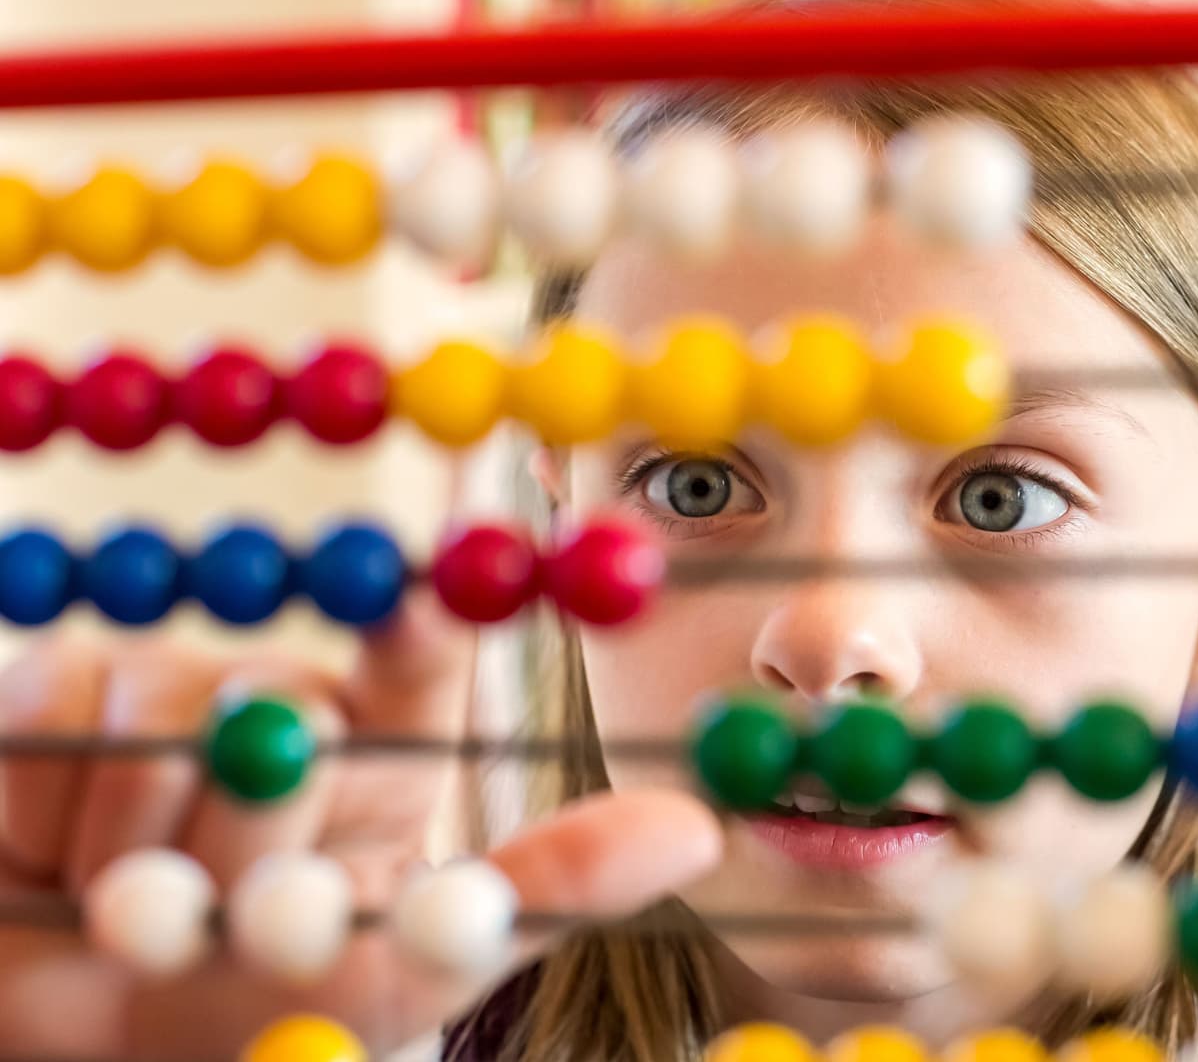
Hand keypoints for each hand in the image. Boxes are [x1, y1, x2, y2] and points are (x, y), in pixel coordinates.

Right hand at [0, 592, 721, 1059]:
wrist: (85, 1040)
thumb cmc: (262, 1005)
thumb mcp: (411, 964)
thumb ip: (547, 893)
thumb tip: (701, 831)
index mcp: (386, 743)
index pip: (422, 657)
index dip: (430, 618)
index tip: (436, 608)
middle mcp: (283, 694)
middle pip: (283, 703)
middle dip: (249, 840)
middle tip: (234, 911)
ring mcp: (163, 688)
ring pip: (160, 714)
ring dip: (138, 851)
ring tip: (137, 904)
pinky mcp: (45, 691)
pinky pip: (46, 725)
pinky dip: (42, 823)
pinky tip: (48, 865)